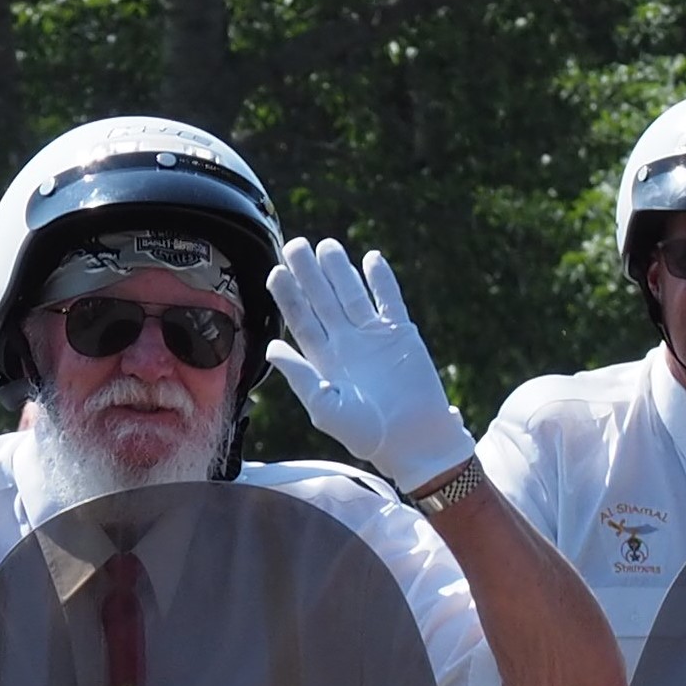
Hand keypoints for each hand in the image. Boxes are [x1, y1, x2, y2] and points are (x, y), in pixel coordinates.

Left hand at [261, 238, 474, 493]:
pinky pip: (389, 301)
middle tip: (296, 245)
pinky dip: (381, 281)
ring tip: (326, 246)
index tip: (276, 271)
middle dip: (309, 274)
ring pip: (353, 295)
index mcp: (324, 361)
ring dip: (340, 271)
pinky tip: (370, 259)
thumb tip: (273, 348)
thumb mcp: (325, 407)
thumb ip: (299, 376)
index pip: (302, 321)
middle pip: (323, 300)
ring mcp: (373, 336)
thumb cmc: (367, 434)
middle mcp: (346, 344)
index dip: (289, 297)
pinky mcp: (401, 334)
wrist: (412, 440)